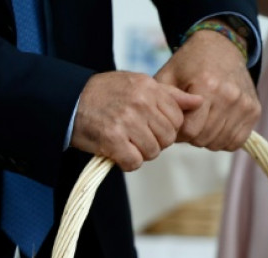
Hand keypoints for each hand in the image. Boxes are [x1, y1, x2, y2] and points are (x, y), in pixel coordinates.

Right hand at [70, 71, 202, 170]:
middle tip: (137, 136)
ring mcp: (126, 121)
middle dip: (155, 142)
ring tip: (126, 143)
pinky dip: (127, 163)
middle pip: (167, 138)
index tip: (150, 126)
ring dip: (140, 153)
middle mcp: (139, 102)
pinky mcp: (112, 140)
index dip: (166, 127)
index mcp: (148, 88)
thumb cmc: (105, 94)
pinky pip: (134, 162)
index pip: (177, 118)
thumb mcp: (138, 84)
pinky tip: (118, 153)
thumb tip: (199, 101)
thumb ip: (169, 95)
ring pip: (153, 151)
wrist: (68, 100)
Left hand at [155, 27, 260, 150]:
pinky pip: (235, 141)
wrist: (222, 46)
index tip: (176, 121)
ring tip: (202, 121)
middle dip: (191, 135)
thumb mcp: (169, 75)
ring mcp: (245, 105)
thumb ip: (162, 101)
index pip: (190, 131)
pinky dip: (223, 139)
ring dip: (207, 138)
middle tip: (189, 120)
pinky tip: (216, 124)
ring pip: (219, 143)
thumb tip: (164, 127)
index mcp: (207, 86)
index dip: (178, 130)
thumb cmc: (191, 63)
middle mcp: (230, 96)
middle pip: (204, 139)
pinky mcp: (254, 111)